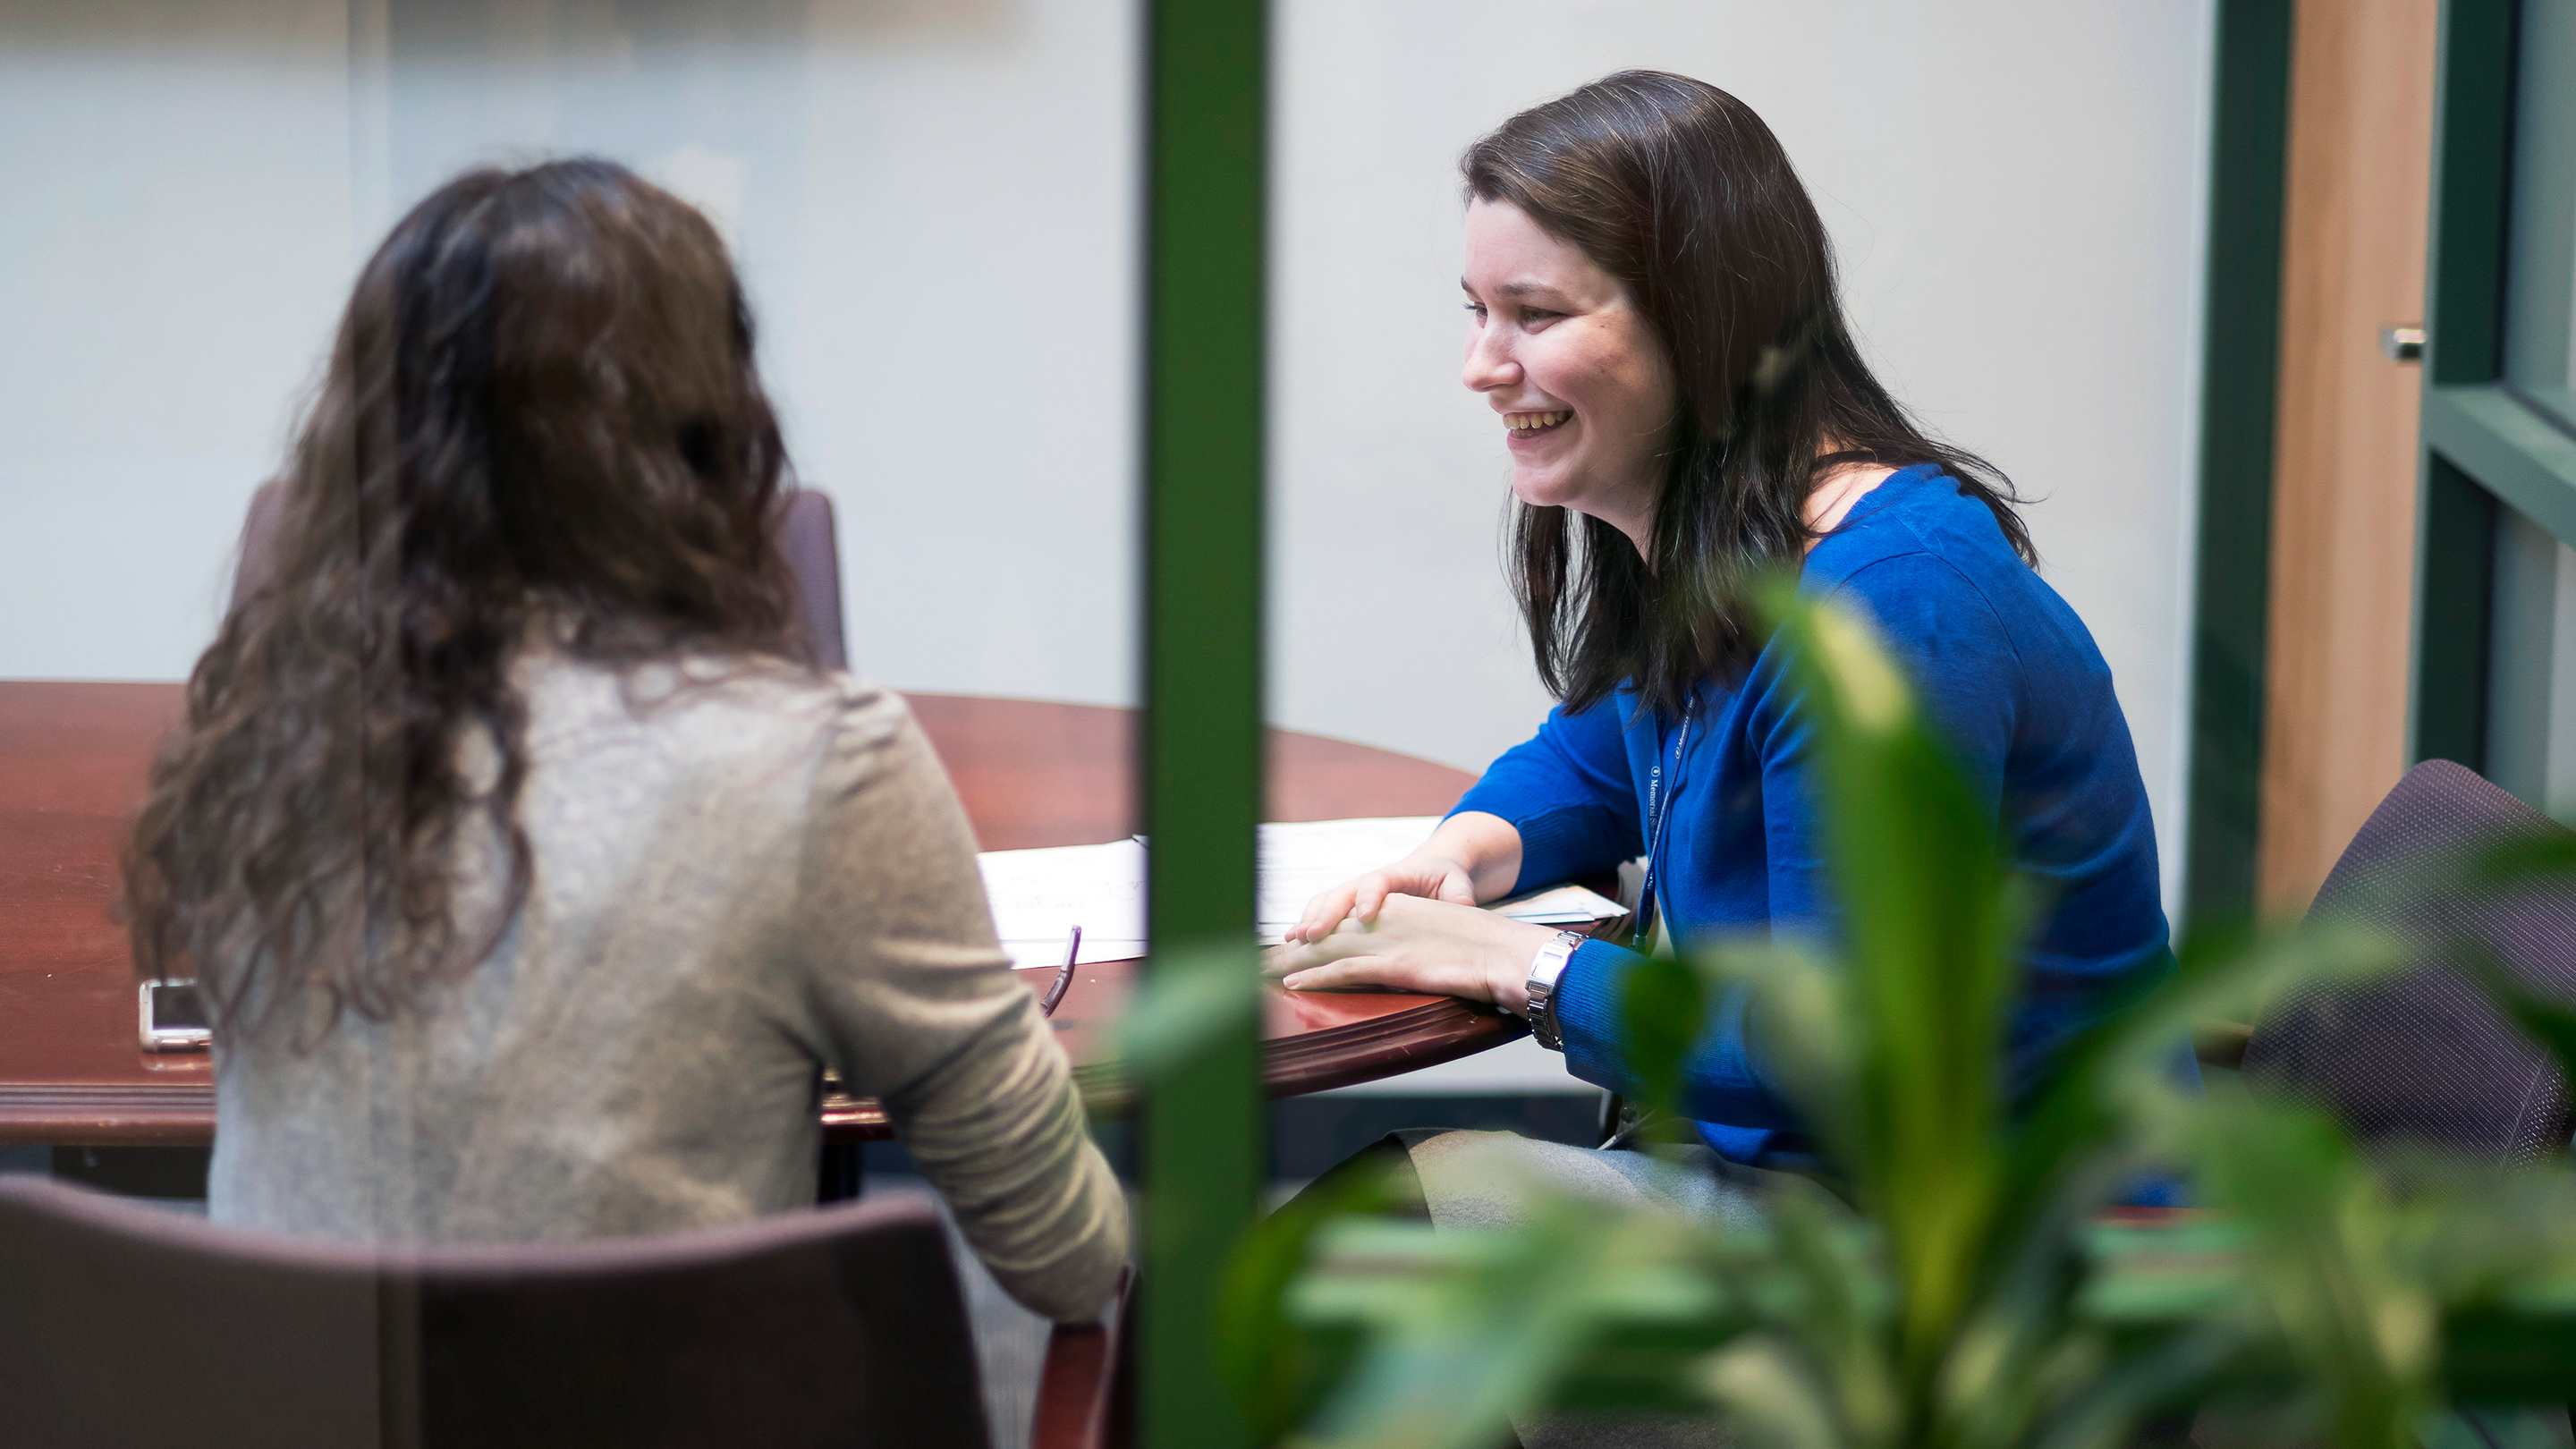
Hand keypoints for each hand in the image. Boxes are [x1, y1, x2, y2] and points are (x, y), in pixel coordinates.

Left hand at [1264, 894, 1561, 1013]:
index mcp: (1402, 913)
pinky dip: (1317, 977)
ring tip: (1264, 969)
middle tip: (1263, 956)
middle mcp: (1390, 922)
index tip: (1296, 941)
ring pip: (1330, 947)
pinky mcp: (1394, 964)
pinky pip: (1346, 969)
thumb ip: (1427, 949)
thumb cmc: (1487, 953)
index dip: (1321, 927)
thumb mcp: (1449, 944)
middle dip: (1297, 944)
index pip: (1351, 919)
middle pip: (1332, 930)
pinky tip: (1293, 985)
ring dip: (1295, 960)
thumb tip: (1416, 963)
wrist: (1509, 952)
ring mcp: (1390, 943)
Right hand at [1285, 851, 1477, 944]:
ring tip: (1294, 940)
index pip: (1378, 881)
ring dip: (1309, 919)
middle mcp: (1369, 882)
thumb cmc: (1446, 878)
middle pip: (1342, 893)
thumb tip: (1463, 905)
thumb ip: (1459, 894)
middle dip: (1326, 914)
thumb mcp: (1458, 882)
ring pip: (1326, 901)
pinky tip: (1290, 943)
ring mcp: (1355, 893)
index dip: (1369, 897)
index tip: (1364, 916)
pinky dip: (1306, 925)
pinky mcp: (1348, 907)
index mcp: (1396, 874)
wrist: (1433, 868)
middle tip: (1312, 935)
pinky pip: (1322, 912)